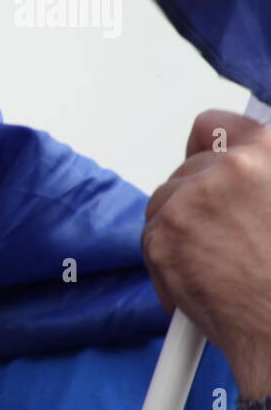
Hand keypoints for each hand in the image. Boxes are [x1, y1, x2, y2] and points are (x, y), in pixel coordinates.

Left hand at [143, 110, 270, 394]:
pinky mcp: (164, 233)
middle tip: (221, 238)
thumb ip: (261, 179)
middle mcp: (229, 168)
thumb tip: (240, 165)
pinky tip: (199, 282)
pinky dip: (167, 262)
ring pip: (164, 203)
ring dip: (180, 231)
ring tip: (217, 264)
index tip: (209, 163)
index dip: (209, 148)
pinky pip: (151, 238)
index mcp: (268, 152)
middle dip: (194, 202)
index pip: (214, 126)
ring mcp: (192, 200)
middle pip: (185, 171)